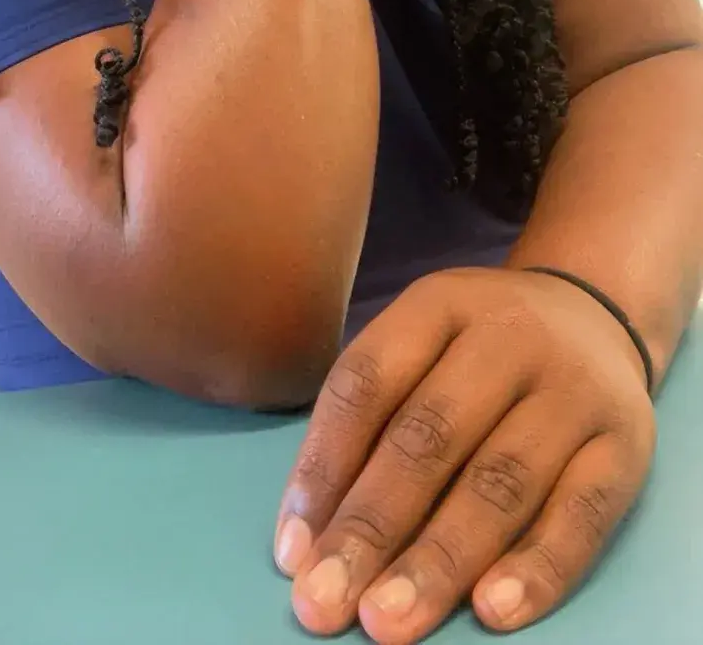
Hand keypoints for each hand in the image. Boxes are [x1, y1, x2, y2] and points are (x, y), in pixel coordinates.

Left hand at [274, 267, 654, 640]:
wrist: (595, 318)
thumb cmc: (479, 352)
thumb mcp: (423, 343)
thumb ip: (372, 420)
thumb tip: (309, 538)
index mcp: (440, 304)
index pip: (368, 382)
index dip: (324, 467)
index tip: (292, 551)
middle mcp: (509, 337)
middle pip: (429, 436)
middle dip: (372, 526)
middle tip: (325, 601)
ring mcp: (573, 389)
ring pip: (500, 481)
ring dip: (439, 558)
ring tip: (390, 620)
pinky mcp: (625, 445)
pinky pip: (580, 514)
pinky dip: (537, 568)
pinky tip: (491, 610)